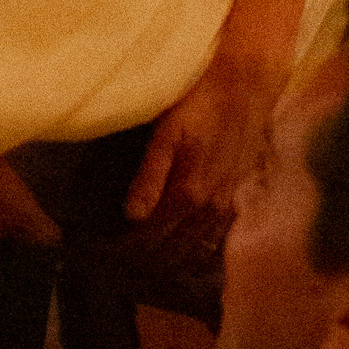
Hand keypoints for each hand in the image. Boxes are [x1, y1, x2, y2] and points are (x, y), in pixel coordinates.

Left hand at [122, 54, 282, 262]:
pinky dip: (195, 253)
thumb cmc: (200, 101)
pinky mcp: (238, 197)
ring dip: (169, 261)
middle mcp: (211, 208)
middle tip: (114, 263)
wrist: (248, 83)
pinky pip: (215, 240)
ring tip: (143, 265)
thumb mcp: (167, 133)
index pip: (150, 239)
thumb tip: (131, 216)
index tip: (100, 254)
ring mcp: (228, 205)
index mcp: (189, 194)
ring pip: (195, 250)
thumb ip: (150, 175)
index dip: (123, 251)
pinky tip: (184, 254)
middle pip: (172, 251)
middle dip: (142, 262)